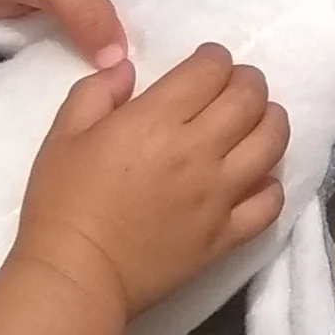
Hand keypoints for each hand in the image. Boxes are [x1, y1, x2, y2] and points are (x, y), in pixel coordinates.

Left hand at [0, 0, 230, 68]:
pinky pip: (115, 36)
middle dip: (210, 4)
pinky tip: (151, 83)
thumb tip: (122, 63)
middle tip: (247, 43)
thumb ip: (93, 17)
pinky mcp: (75, 18)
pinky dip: (132, 54)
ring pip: (147, 13)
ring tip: (209, 73)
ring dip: (170, 36)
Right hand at [13, 45, 288, 334]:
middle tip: (235, 85)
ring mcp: (218, 195)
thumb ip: (97, 90)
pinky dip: (271, 184)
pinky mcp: (226, 235)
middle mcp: (198, 151)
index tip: (206, 63)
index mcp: (157, 120)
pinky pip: (270, 203)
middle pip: (249, 98)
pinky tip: (256, 178)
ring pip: (271, 143)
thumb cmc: (63, 203)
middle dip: (247, 81)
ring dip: (271, 121)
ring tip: (256, 121)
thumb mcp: (64, 134)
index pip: (210, 71)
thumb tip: (128, 68)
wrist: (74, 277)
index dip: (214, 58)